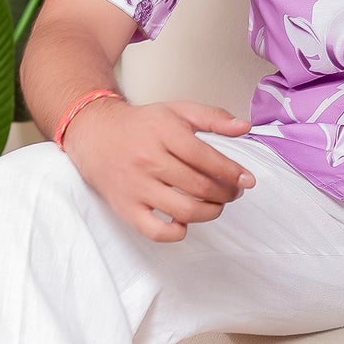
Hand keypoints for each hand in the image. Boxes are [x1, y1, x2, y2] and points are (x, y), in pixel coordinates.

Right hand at [63, 98, 253, 241]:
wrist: (96, 135)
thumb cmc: (142, 125)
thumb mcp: (178, 111)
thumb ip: (213, 117)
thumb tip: (244, 127)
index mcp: (164, 132)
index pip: (207, 158)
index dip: (233, 172)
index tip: (247, 180)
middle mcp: (149, 159)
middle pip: (200, 186)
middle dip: (226, 193)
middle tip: (233, 192)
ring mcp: (136, 186)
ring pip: (184, 210)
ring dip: (210, 212)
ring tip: (215, 205)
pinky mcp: (126, 207)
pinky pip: (155, 231)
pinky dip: (176, 232)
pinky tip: (184, 222)